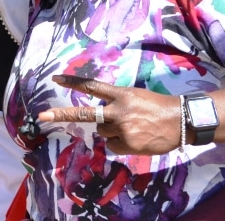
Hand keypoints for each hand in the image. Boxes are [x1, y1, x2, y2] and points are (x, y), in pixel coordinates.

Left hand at [39, 74, 182, 154]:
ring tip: (133, 128)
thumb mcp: (135, 97)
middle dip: (63, 115)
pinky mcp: (128, 144)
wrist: (182, 121)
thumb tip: (99, 118)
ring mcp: (123, 128)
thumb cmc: (157, 107)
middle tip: (42, 116)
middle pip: (86, 114)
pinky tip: (136, 139)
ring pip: (103, 132)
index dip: (73, 82)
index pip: (92, 86)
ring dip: (112, 132)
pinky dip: (121, 144)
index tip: (55, 79)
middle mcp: (118, 110)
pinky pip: (113, 146)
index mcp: (121, 94)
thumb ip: (116, 103)